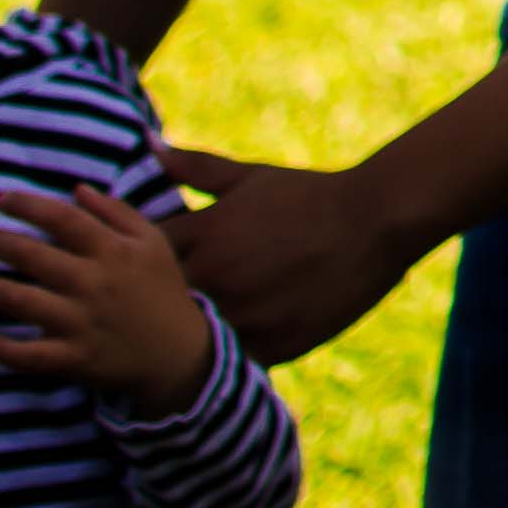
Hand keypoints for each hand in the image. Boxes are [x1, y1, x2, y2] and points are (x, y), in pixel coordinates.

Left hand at [0, 184, 217, 411]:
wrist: (178, 353)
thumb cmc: (161, 290)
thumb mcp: (153, 243)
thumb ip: (116, 212)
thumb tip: (76, 189)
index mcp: (114, 251)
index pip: (63, 219)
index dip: (27, 206)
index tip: (0, 200)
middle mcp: (93, 283)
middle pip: (33, 256)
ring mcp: (80, 322)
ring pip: (21, 302)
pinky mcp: (72, 358)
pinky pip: (26, 355)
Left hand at [154, 146, 425, 362]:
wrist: (377, 220)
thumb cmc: (310, 195)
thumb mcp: (250, 177)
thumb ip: (194, 167)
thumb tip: (148, 143)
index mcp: (204, 234)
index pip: (137, 258)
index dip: (130, 268)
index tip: (135, 275)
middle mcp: (215, 275)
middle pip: (154, 306)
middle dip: (147, 310)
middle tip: (148, 316)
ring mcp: (243, 313)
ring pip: (190, 341)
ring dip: (185, 340)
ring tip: (181, 341)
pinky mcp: (271, 343)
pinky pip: (230, 364)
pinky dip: (224, 360)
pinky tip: (224, 355)